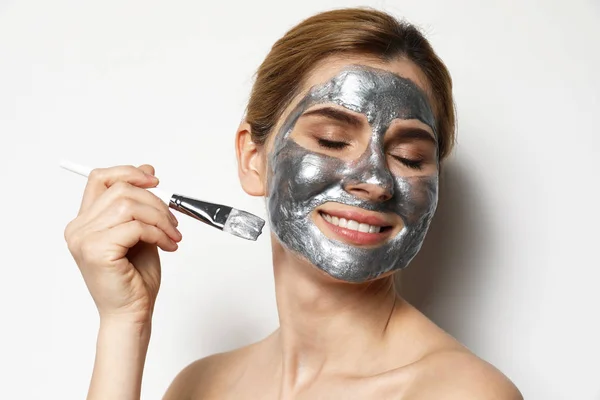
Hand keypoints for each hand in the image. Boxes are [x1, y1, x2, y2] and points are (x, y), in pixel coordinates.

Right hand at [64, 164, 181, 323]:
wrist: (132, 313)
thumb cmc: (135, 277)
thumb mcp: (140, 231)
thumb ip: (140, 204)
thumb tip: (148, 171)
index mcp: (85, 221)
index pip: (100, 178)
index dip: (129, 173)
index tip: (155, 181)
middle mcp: (79, 228)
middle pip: (120, 189)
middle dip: (155, 201)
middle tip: (173, 222)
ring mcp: (84, 239)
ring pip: (129, 205)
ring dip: (160, 218)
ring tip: (172, 236)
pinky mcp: (97, 250)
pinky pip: (135, 226)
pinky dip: (158, 233)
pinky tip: (167, 245)